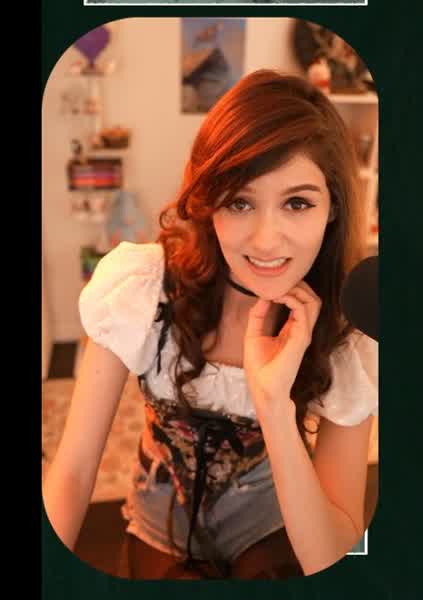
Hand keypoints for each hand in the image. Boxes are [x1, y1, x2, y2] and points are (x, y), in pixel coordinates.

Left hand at [243, 281, 321, 412]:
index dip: (291, 290)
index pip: (302, 302)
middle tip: (280, 283)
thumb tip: (263, 296)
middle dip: (298, 286)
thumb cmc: (260, 367)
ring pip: (313, 302)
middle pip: (312, 299)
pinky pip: (302, 311)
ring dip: (296, 290)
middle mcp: (301, 330)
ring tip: (279, 289)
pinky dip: (291, 299)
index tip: (272, 287)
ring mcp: (303, 334)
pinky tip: (278, 298)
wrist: (263, 389)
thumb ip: (258, 315)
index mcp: (292, 330)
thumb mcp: (253, 334)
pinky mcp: (300, 338)